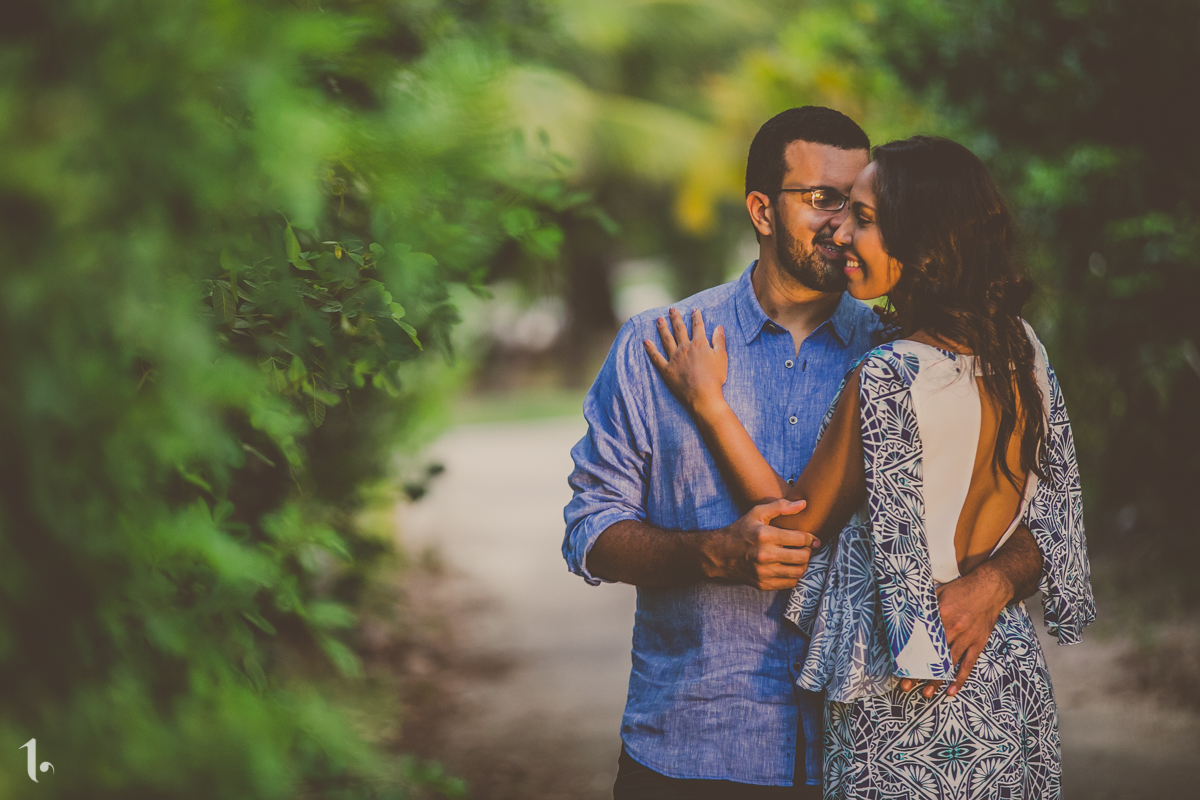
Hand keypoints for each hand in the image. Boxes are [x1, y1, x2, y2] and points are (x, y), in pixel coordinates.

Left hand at [644, 307, 726, 413]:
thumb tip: (719, 327)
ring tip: (659, 320)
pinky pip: (656, 357)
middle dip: (676, 318)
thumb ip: (719, 341)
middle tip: (671, 310)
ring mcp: (674, 358)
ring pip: (667, 339)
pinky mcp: (666, 369)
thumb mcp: (722, 357)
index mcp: (699, 344)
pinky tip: (646, 342)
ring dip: (662, 329)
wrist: (703, 395)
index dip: (696, 317)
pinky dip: (650, 349)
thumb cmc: (715, 378)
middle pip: (679, 329)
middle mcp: (685, 348)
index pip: (697, 326)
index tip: (694, 310)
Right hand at [699, 498, 820, 589]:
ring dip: (803, 564)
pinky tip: (788, 567)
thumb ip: (780, 506)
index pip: (800, 539)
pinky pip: (790, 583)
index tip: (811, 539)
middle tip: (805, 548)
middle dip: (808, 552)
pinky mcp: (763, 584)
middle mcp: (765, 555)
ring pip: (798, 572)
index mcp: (765, 536)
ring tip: (798, 557)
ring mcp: (764, 572)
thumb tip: (804, 504)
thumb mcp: (757, 513)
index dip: (810, 538)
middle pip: (802, 557)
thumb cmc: (741, 530)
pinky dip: (793, 575)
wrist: (720, 554)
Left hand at [898, 565, 1010, 697]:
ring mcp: (967, 637)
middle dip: (920, 671)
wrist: (990, 587)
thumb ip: (924, 604)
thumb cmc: (961, 589)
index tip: (900, 664)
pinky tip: (951, 691)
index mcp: (941, 613)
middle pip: (933, 653)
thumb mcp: (939, 591)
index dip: (910, 652)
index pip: (922, 637)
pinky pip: (968, 664)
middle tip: (906, 685)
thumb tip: (905, 612)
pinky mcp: (978, 643)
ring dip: (937, 680)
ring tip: (925, 693)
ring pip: (950, 663)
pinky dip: (960, 679)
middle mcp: (954, 627)